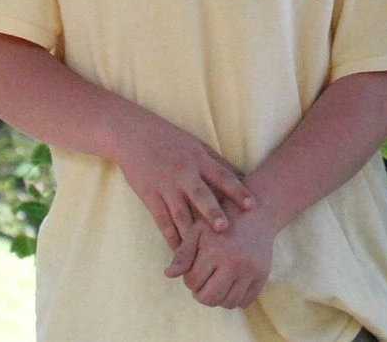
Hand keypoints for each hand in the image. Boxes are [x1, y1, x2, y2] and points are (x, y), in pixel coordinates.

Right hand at [113, 110, 256, 251]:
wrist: (134, 134)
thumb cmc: (171, 140)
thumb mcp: (198, 146)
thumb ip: (219, 163)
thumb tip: (245, 178)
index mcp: (198, 159)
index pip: (222, 176)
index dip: (238, 191)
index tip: (253, 205)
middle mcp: (183, 173)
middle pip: (200, 195)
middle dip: (212, 212)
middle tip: (224, 228)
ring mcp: (165, 186)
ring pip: (180, 213)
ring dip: (191, 233)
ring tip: (202, 253)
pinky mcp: (149, 196)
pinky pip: (162, 220)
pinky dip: (170, 237)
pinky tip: (178, 251)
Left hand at [167, 203, 278, 309]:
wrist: (255, 213)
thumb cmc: (221, 222)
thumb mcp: (198, 231)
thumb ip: (182, 254)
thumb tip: (168, 275)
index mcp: (214, 251)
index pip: (192, 283)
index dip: (190, 279)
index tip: (196, 269)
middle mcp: (233, 263)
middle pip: (209, 299)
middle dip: (201, 294)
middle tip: (204, 282)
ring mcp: (250, 270)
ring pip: (228, 303)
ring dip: (218, 298)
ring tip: (217, 283)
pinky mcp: (262, 275)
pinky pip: (245, 302)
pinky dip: (235, 299)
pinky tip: (231, 285)